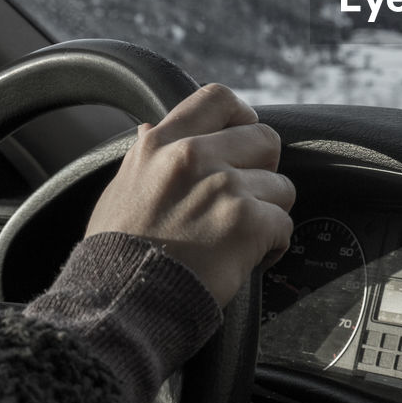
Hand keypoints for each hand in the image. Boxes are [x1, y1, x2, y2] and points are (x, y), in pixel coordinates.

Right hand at [85, 83, 295, 305]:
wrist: (120, 304)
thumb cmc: (117, 253)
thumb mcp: (121, 189)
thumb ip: (147, 156)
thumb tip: (151, 126)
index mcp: (162, 144)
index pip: (218, 98)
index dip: (241, 116)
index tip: (244, 136)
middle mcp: (193, 156)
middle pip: (265, 139)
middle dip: (263, 170)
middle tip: (245, 198)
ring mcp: (223, 186)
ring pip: (281, 186)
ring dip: (268, 213)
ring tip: (237, 235)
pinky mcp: (246, 221)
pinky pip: (284, 224)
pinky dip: (273, 245)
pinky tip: (245, 258)